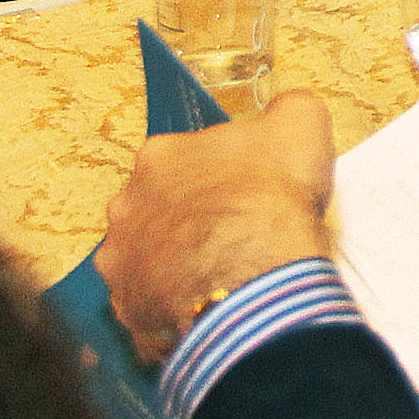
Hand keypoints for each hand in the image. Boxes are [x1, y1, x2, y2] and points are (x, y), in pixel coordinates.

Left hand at [97, 94, 336, 365]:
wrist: (256, 279)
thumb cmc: (272, 196)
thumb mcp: (300, 124)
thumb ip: (286, 110)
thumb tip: (285, 110)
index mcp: (159, 156)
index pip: (187, 157)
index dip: (222, 173)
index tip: (249, 190)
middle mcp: (125, 206)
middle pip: (160, 207)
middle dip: (190, 218)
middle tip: (234, 232)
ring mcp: (119, 261)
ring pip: (149, 257)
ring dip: (177, 262)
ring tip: (222, 274)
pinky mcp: (126, 309)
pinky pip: (151, 304)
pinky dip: (175, 305)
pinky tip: (210, 305)